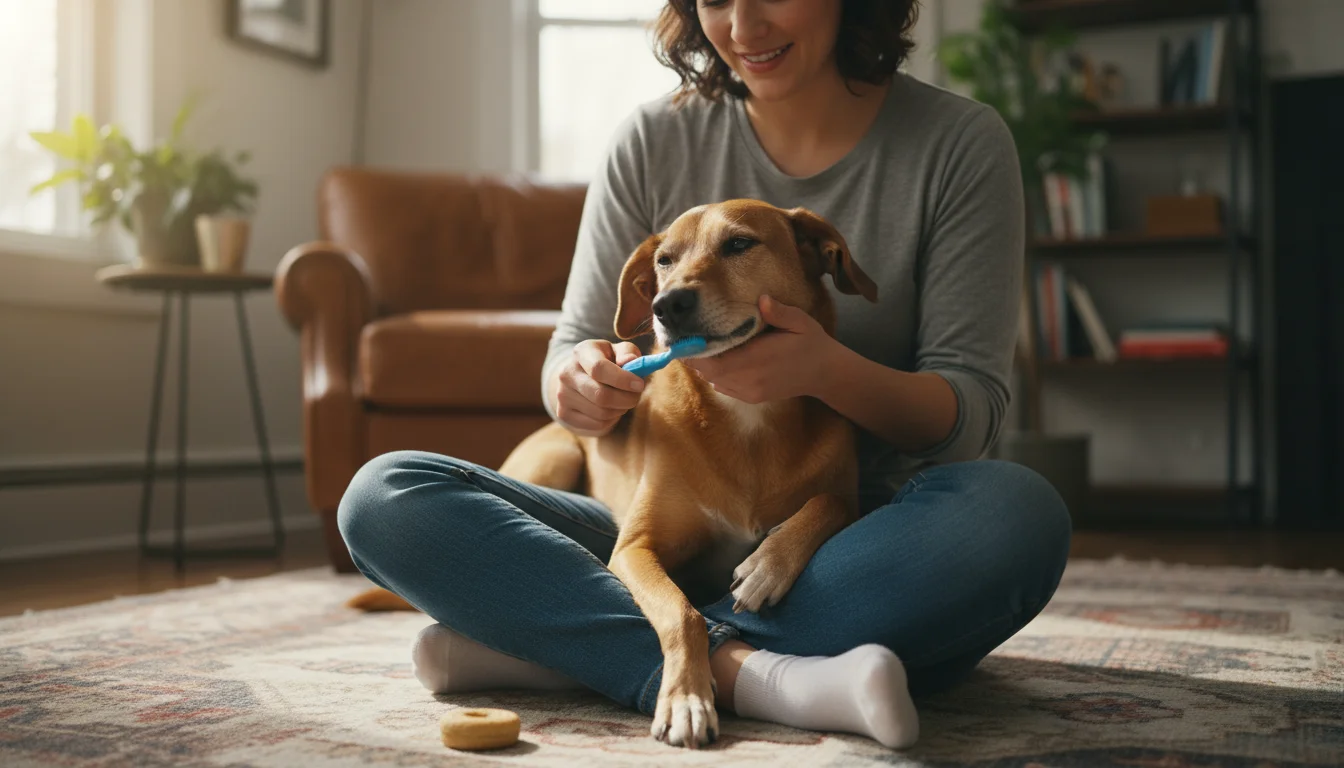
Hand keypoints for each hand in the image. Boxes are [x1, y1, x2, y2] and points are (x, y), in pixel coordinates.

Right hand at [551, 339, 645, 435]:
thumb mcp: (619, 351)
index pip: (598, 368)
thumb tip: (631, 361)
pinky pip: (597, 425)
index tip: (639, 385)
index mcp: (581, 352)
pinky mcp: (564, 414)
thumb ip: (628, 353)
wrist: (582, 378)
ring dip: (620, 409)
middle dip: (626, 399)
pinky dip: (611, 420)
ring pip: (602, 413)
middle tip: (636, 396)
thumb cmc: (608, 362)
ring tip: (623, 401)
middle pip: (600, 395)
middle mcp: (567, 373)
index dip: (623, 380)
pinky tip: (611, 409)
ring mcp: (563, 395)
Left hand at [684, 295, 838, 403]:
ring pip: (713, 380)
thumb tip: (761, 299)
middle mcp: (750, 380)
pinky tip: (718, 358)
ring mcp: (750, 392)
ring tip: (698, 345)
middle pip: (709, 372)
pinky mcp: (752, 397)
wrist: (825, 373)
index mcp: (758, 360)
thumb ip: (779, 312)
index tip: (684, 336)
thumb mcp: (799, 321)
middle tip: (684, 337)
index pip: (715, 361)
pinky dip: (715, 374)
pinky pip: (723, 387)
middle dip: (694, 356)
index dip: (695, 352)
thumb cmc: (811, 343)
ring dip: (704, 365)